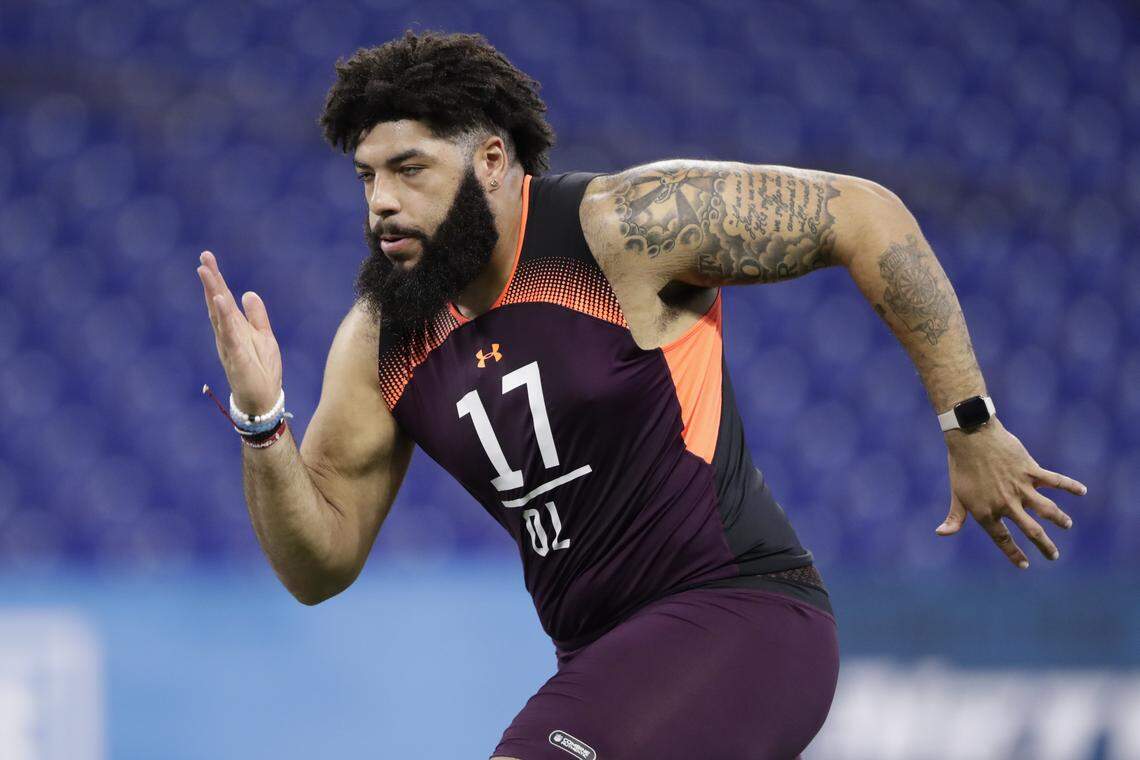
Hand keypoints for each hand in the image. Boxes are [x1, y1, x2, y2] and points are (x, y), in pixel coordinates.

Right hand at [196, 250, 281, 413]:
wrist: (264, 399)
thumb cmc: (261, 369)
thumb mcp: (264, 336)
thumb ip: (256, 316)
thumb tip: (248, 293)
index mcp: (234, 327)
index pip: (222, 299)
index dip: (216, 279)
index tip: (207, 258)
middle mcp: (227, 334)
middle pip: (216, 303)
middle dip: (211, 281)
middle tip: (203, 259)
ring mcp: (229, 346)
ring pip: (219, 316)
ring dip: (213, 294)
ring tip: (208, 274)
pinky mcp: (236, 358)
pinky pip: (229, 335)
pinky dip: (224, 318)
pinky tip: (220, 302)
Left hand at [936, 417, 1086, 567]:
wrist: (971, 437)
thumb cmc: (962, 466)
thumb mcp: (957, 494)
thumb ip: (955, 517)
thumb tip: (941, 533)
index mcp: (987, 512)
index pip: (1003, 539)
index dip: (1014, 554)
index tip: (1025, 565)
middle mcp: (1006, 504)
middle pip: (1032, 531)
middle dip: (1045, 546)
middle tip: (1054, 556)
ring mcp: (1021, 488)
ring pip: (1048, 510)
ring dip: (1059, 519)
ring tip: (1067, 525)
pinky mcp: (1031, 471)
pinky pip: (1055, 480)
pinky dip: (1070, 486)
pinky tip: (1082, 491)